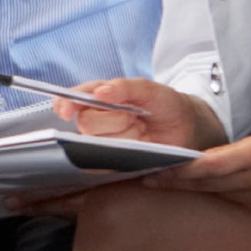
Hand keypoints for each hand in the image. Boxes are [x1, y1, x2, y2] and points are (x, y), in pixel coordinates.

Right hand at [49, 78, 220, 149]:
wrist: (185, 127)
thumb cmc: (164, 103)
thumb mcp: (148, 89)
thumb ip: (124, 87)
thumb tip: (100, 93)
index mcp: (98, 97)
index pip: (70, 99)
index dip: (64, 105)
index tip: (66, 110)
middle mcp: (96, 119)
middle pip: (85, 123)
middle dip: (112, 120)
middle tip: (133, 117)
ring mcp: (103, 141)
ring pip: (98, 143)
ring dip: (123, 137)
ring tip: (140, 131)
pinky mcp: (112, 161)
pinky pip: (104, 163)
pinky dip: (122, 154)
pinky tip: (138, 147)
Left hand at [142, 127, 250, 216]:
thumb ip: (230, 154)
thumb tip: (197, 163)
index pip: (208, 169)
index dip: (178, 173)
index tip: (154, 171)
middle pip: (208, 185)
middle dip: (177, 183)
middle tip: (148, 179)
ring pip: (221, 196)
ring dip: (197, 190)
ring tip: (169, 183)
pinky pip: (238, 204)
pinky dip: (223, 197)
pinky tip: (211, 192)